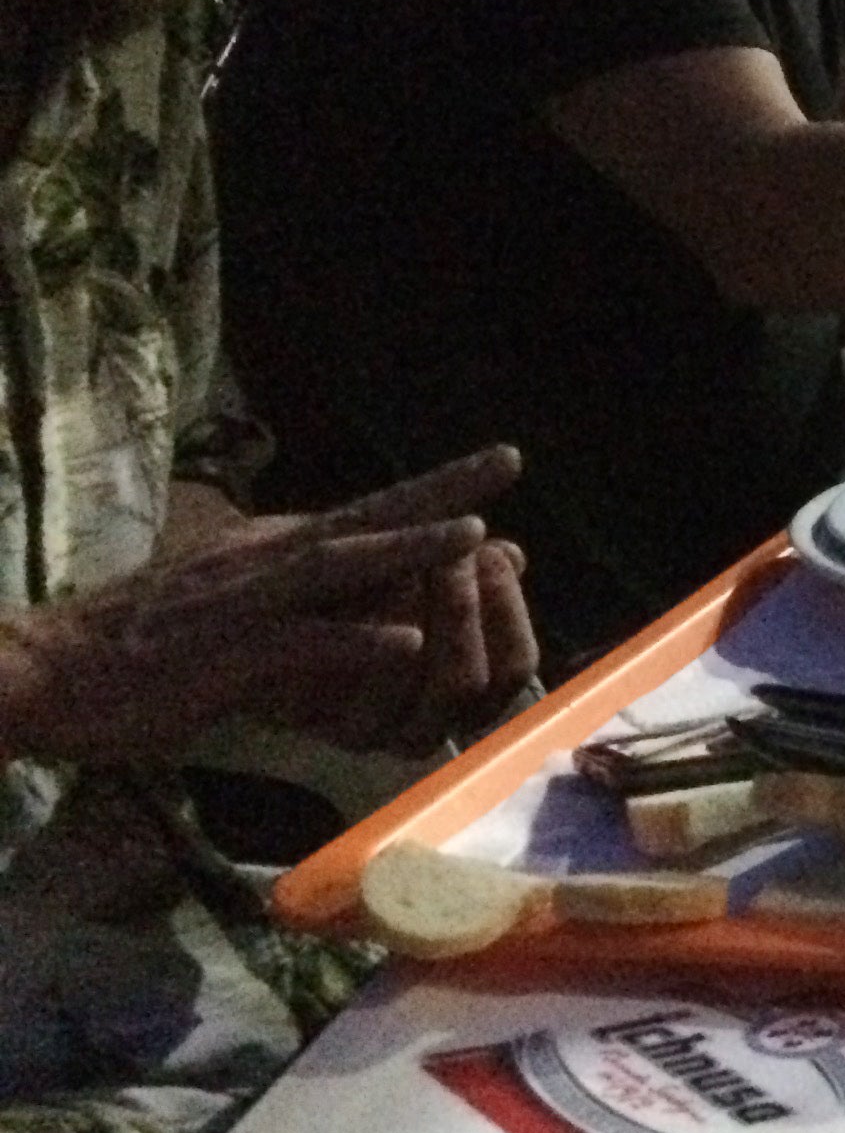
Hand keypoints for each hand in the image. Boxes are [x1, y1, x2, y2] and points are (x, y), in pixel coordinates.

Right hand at [0, 448, 531, 764]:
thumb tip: (370, 608)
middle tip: (508, 459)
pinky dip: (355, 641)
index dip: (431, 491)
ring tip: (476, 534)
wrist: (47, 673)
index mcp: (268, 552)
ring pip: (340, 567)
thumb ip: (308, 604)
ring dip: (409, 549)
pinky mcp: (224, 658)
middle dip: (440, 490)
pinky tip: (408, 642)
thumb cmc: (145, 650)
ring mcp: (244, 606)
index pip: (364, 512)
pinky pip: (300, 646)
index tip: (498, 466)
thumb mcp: (236, 613)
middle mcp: (263, 563)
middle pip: (366, 516)